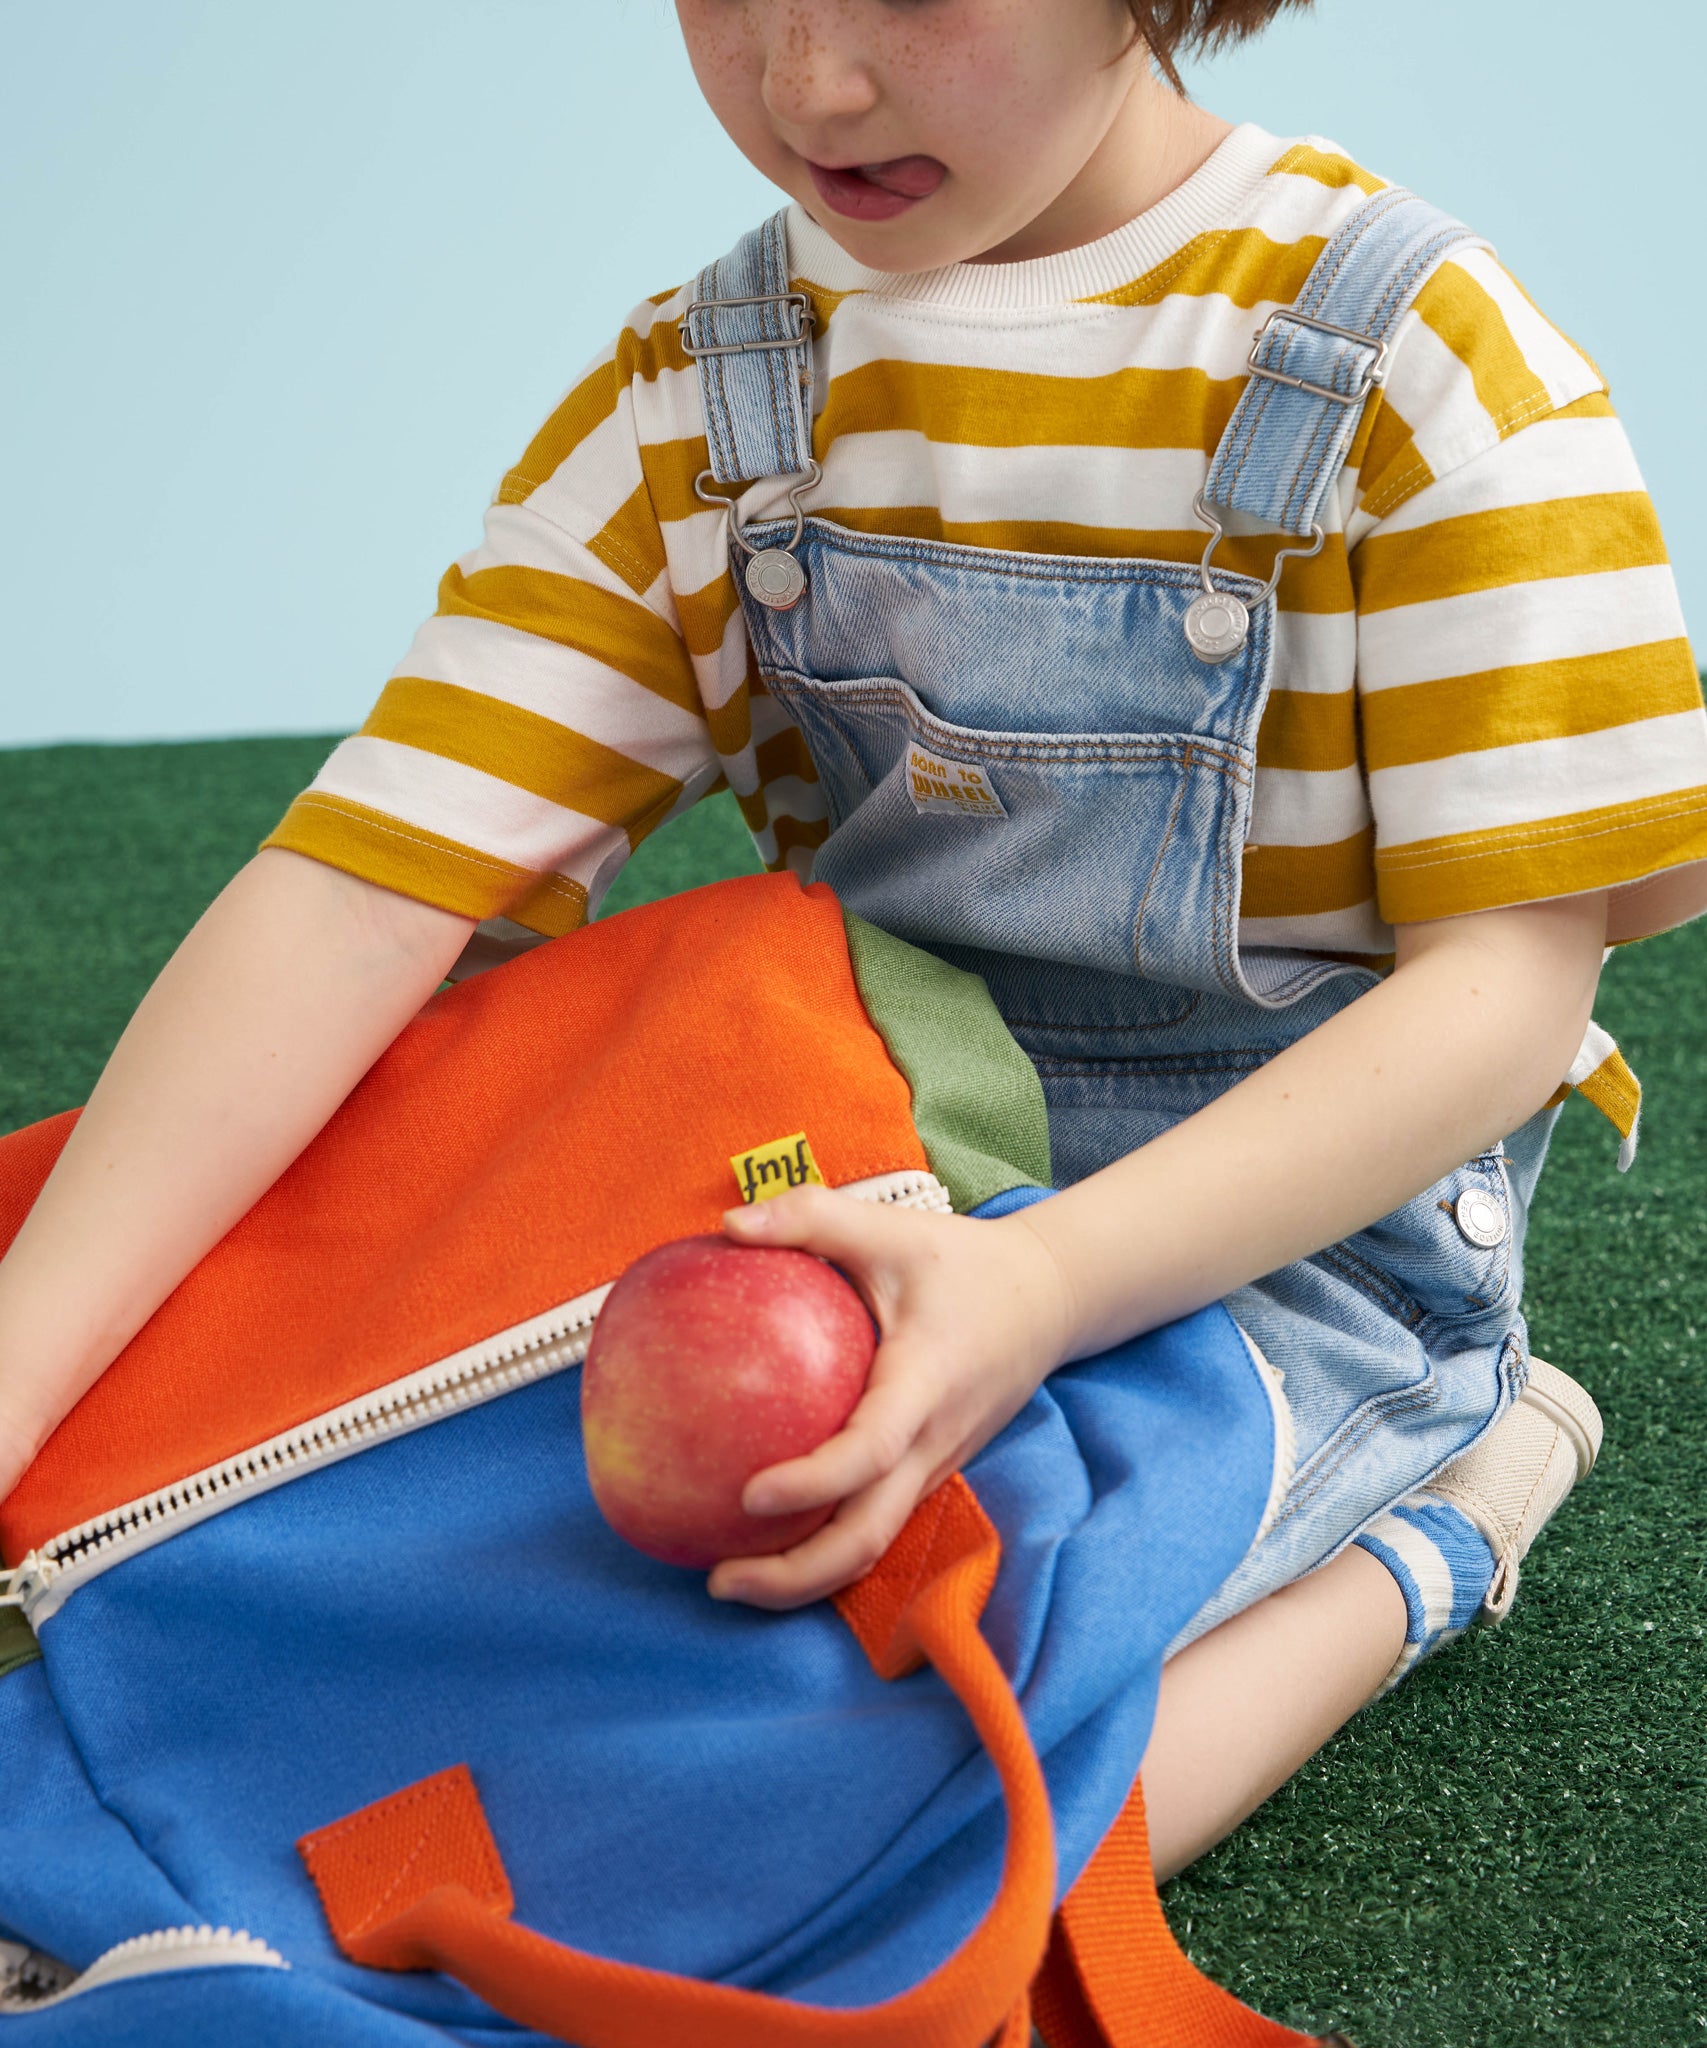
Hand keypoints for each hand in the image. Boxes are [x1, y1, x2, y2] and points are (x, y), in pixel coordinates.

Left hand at [706, 1187, 1071, 1610]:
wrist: (1049, 1300)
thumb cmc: (961, 1262)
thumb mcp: (891, 1227)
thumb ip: (811, 1218)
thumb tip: (726, 1227)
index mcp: (925, 1383)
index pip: (872, 1449)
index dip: (814, 1481)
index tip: (749, 1493)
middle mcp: (933, 1442)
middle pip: (869, 1535)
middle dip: (795, 1575)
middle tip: (717, 1579)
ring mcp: (935, 1467)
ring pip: (872, 1544)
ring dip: (804, 1576)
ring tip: (727, 1578)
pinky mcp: (929, 1473)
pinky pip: (875, 1523)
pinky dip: (823, 1545)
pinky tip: (764, 1537)